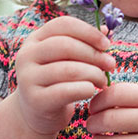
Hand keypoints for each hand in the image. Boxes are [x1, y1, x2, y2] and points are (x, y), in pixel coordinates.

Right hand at [15, 16, 115, 134]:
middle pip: (66, 45)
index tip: (106, 44)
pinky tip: (92, 90)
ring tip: (103, 80)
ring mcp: (27, 78)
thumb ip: (84, 42)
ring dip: (93, 74)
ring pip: (68, 69)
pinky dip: (85, 89)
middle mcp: (27, 55)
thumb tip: (106, 30)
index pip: (64, 24)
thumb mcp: (66, 58)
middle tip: (111, 65)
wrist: (36, 114)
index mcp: (36, 38)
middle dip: (94, 54)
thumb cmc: (57, 80)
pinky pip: (65, 91)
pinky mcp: (35, 100)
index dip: (88, 31)